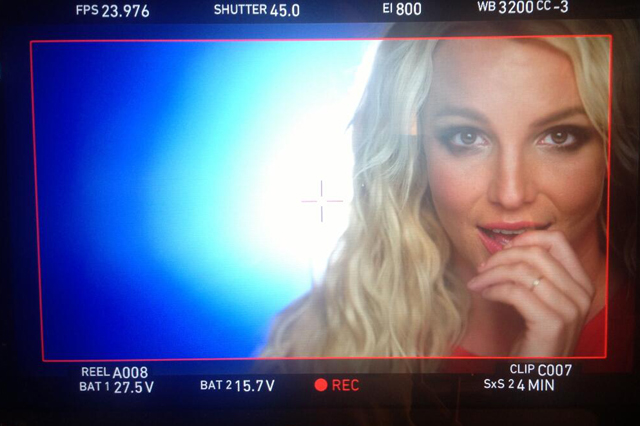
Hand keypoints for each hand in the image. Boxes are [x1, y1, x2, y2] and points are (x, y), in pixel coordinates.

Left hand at [467, 230, 594, 355]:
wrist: (539, 371)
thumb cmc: (534, 333)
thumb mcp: (541, 298)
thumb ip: (534, 273)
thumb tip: (504, 246)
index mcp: (580, 282)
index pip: (557, 240)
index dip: (526, 238)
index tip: (503, 248)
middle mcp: (580, 293)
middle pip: (535, 254)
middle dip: (501, 257)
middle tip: (482, 268)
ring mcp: (569, 309)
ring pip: (523, 272)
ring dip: (492, 274)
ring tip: (478, 282)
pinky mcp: (552, 323)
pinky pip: (516, 292)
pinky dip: (494, 290)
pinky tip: (485, 295)